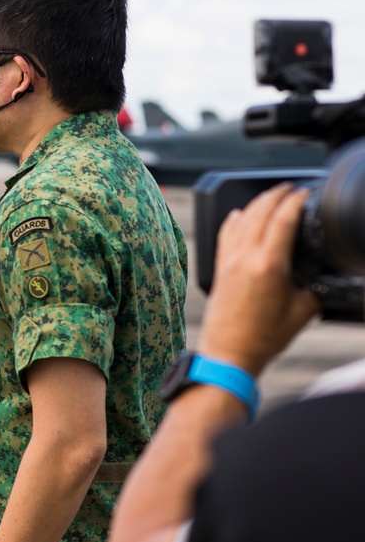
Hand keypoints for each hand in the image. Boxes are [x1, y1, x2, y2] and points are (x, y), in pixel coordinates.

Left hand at [198, 183, 320, 376]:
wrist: (228, 353)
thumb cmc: (262, 337)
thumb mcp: (303, 311)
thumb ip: (314, 285)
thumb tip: (321, 273)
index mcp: (268, 265)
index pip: (283, 219)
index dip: (296, 201)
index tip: (305, 193)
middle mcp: (244, 257)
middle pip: (259, 211)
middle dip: (276, 194)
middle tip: (290, 188)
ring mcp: (228, 261)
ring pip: (240, 219)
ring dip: (256, 203)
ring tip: (270, 196)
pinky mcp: (219, 268)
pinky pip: (225, 234)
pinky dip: (233, 219)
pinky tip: (238, 214)